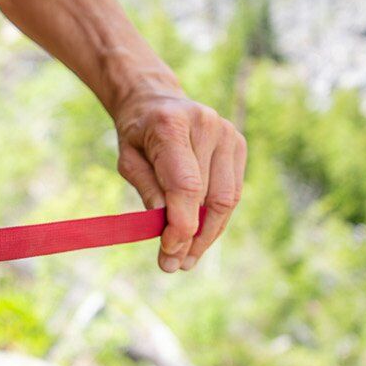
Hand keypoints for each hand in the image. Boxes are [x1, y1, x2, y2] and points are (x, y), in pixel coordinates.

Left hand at [113, 91, 245, 272]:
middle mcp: (206, 125)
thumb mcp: (127, 160)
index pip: (186, 185)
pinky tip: (199, 236)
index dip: (181, 225)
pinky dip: (216, 218)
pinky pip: (232, 192)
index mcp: (171, 125)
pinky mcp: (238, 144)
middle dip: (192, 237)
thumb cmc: (137, 134)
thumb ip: (147, 190)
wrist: (156, 101)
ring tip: (186, 258)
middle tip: (173, 264)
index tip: (168, 253)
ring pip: (227, 199)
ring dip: (208, 234)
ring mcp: (228, 133)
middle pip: (209, 196)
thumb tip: (165, 227)